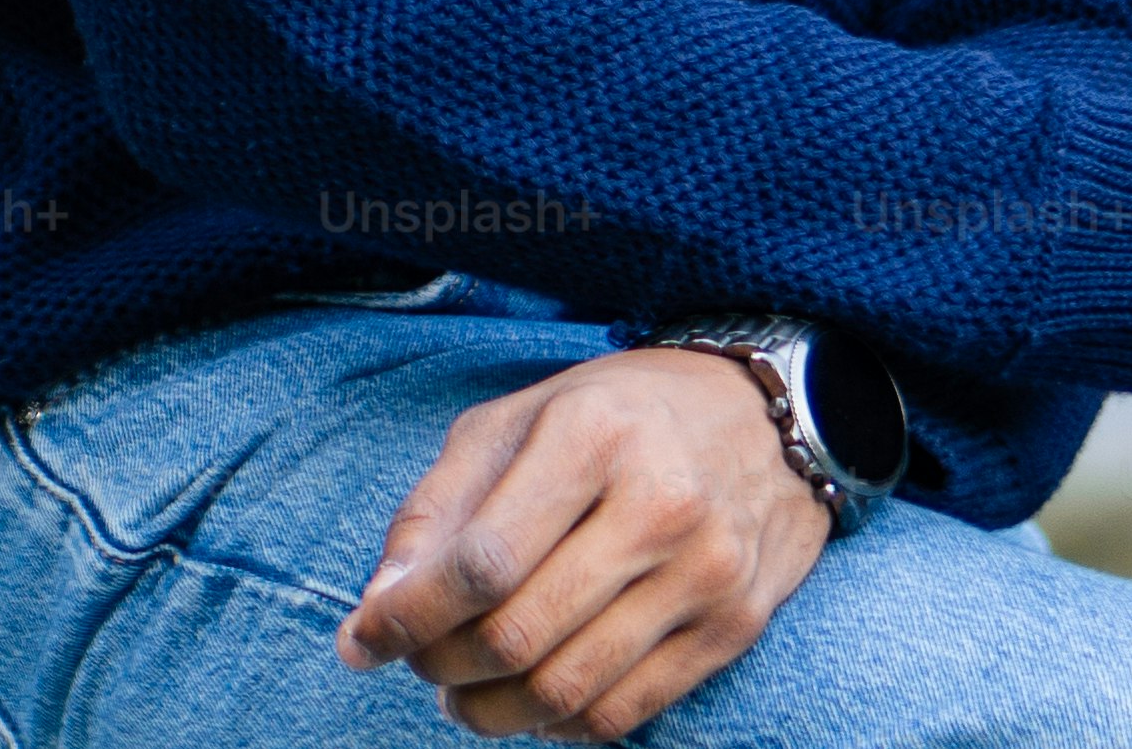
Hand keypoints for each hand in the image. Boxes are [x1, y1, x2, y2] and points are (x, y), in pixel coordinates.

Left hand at [331, 345, 827, 739]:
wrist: (771, 418)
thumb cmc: (622, 413)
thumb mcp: (521, 418)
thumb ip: (440, 504)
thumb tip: (381, 602)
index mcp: (593, 436)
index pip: (480, 563)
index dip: (407, 616)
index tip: (361, 640)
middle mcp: (659, 506)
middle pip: (518, 634)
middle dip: (441, 666)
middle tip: (415, 663)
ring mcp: (705, 574)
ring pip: (567, 688)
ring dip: (491, 711)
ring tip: (461, 694)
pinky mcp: (735, 628)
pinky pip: (625, 712)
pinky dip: (558, 725)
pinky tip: (530, 703)